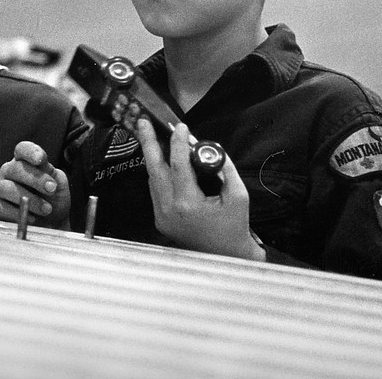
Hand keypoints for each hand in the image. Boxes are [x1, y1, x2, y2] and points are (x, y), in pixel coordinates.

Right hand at [0, 141, 70, 226]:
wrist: (51, 224)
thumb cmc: (53, 200)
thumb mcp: (58, 184)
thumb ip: (52, 174)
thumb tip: (45, 173)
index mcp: (24, 161)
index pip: (22, 149)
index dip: (30, 152)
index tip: (40, 159)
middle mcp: (9, 171)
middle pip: (15, 168)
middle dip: (35, 179)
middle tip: (52, 189)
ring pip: (6, 188)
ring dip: (29, 199)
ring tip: (46, 209)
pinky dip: (15, 213)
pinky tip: (31, 218)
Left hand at [137, 119, 262, 260]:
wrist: (227, 258)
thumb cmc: (234, 228)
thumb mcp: (238, 197)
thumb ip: (224, 170)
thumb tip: (210, 149)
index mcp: (188, 204)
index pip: (178, 166)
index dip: (179, 144)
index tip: (181, 128)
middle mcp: (169, 209)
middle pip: (154, 169)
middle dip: (148, 143)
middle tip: (143, 122)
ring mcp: (161, 216)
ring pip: (153, 178)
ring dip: (153, 157)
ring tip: (152, 136)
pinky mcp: (160, 219)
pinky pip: (156, 190)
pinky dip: (159, 173)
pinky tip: (162, 161)